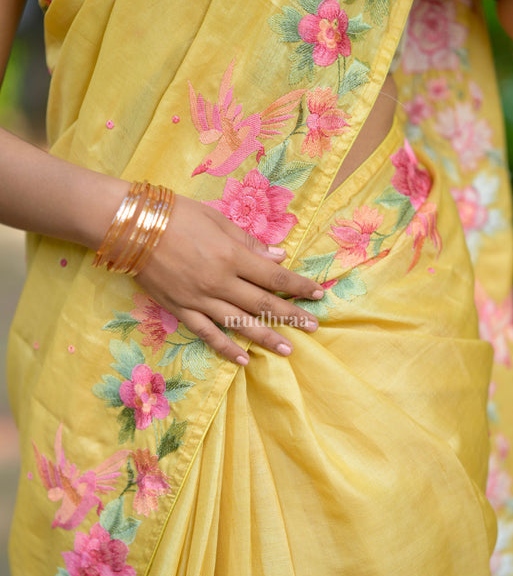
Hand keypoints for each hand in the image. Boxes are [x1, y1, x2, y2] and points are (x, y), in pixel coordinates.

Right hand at [135, 195, 323, 364]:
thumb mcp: (217, 220)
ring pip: (239, 323)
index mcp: (232, 256)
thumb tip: (277, 257)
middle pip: (263, 303)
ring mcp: (200, 299)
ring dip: (265, 337)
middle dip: (291, 316)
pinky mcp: (181, 309)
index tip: (318, 294)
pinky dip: (225, 347)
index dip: (299, 287)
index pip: (274, 277)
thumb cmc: (177, 215)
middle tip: (313, 328)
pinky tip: (243, 360)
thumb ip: (248, 241)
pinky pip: (206, 333)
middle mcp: (220, 282)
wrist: (132, 226)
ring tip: (287, 349)